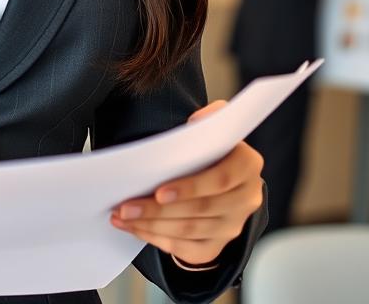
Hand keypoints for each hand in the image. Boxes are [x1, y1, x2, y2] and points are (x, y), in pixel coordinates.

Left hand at [108, 100, 263, 267]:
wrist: (220, 170)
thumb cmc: (208, 146)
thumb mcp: (211, 124)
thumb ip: (208, 118)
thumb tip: (197, 121)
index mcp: (247, 165)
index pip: (221, 180)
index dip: (190, 187)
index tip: (159, 191)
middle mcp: (246, 199)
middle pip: (200, 210)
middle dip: (157, 210)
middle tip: (125, 206)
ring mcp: (233, 225)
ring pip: (190, 231)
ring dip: (151, 225)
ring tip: (121, 216)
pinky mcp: (218, 243)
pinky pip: (188, 250)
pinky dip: (158, 239)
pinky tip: (136, 229)